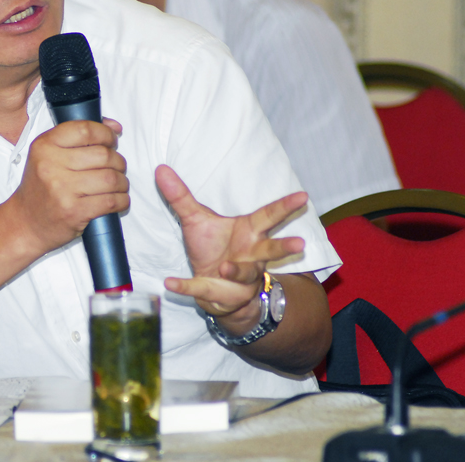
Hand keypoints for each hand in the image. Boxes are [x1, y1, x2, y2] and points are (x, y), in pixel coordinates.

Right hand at [9, 118, 128, 254]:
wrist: (25, 223)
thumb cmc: (41, 188)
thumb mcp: (48, 156)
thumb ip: (78, 137)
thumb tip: (114, 127)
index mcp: (44, 146)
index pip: (85, 130)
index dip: (105, 134)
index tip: (111, 141)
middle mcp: (51, 166)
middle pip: (103, 155)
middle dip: (118, 161)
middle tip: (116, 168)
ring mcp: (62, 190)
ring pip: (111, 178)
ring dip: (122, 182)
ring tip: (118, 185)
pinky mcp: (74, 211)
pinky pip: (111, 201)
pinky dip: (122, 200)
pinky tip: (118, 200)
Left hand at [156, 164, 306, 327]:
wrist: (213, 288)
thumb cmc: (213, 248)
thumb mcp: (196, 220)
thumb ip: (181, 196)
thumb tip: (160, 169)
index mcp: (250, 233)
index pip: (270, 216)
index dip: (286, 206)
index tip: (304, 196)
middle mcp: (252, 256)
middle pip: (271, 249)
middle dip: (284, 247)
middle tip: (300, 244)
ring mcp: (241, 278)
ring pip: (244, 274)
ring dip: (237, 270)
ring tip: (225, 266)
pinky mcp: (221, 294)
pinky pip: (202, 289)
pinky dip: (186, 286)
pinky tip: (169, 283)